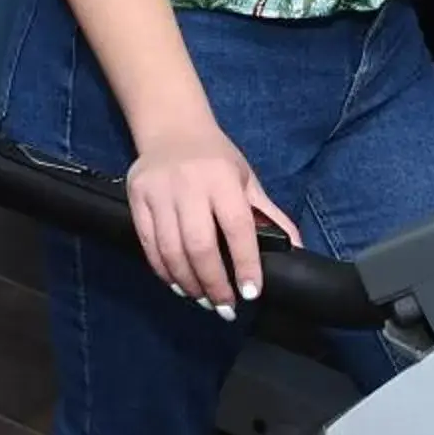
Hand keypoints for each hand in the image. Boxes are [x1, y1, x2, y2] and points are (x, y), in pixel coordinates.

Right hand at [126, 120, 301, 317]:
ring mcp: (158, 192)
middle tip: (225, 307)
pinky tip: (178, 284)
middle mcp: (189, 184)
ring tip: (203, 300)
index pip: (237, 227)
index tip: (250, 293)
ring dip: (188, 283)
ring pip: (171, 250)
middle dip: (214, 283)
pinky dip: (164, 270)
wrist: (171, 127)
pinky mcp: (136, 198)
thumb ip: (270, 214)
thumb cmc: (215, 158)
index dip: (245, 264)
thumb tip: (297, 250)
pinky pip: (148, 244)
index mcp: (222, 178)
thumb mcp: (246, 180)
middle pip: (200, 246)